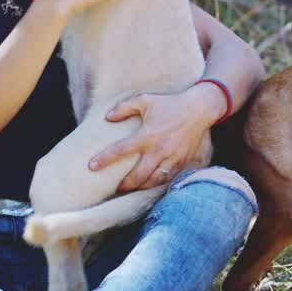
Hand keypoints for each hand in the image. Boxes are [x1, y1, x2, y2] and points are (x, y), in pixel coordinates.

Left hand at [86, 88, 215, 190]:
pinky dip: (157, 184)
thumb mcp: (144, 100)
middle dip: (125, 185)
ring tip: (131, 189)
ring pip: (153, 181)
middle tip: (115, 188)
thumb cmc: (170, 104)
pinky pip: (168, 178)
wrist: (199, 109)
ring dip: (141, 187)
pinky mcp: (182, 162)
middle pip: (138, 175)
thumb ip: (123, 108)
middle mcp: (159, 150)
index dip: (104, 159)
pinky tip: (149, 184)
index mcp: (146, 135)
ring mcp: (172, 158)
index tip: (91, 167)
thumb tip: (107, 118)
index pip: (120, 150)